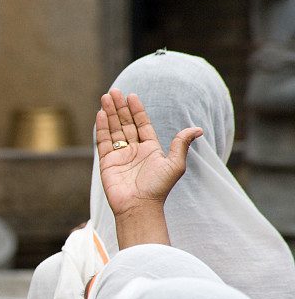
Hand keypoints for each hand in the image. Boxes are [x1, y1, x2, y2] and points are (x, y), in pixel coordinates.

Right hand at [96, 89, 202, 248]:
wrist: (139, 206)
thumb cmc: (158, 188)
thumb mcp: (175, 164)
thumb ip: (181, 144)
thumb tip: (198, 129)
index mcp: (150, 149)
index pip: (142, 124)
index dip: (137, 110)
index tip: (132, 96)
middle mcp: (134, 150)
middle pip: (126, 123)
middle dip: (120, 107)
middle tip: (115, 91)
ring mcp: (119, 156)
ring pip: (114, 129)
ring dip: (110, 113)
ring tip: (106, 97)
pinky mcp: (107, 162)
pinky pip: (103, 141)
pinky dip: (102, 127)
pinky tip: (100, 114)